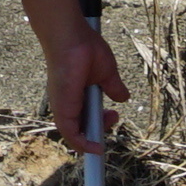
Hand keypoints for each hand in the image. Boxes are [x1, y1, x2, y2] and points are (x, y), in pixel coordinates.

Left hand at [42, 13, 128, 156]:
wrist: (72, 37)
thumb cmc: (85, 49)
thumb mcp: (106, 73)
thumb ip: (113, 87)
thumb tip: (123, 97)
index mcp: (76, 94)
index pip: (85, 117)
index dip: (98, 123)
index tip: (113, 119)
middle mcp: (67, 102)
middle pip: (82, 127)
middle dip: (99, 130)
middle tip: (114, 118)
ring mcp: (63, 106)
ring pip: (75, 134)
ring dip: (91, 141)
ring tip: (104, 139)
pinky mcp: (62, 108)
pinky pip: (70, 134)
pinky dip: (82, 144)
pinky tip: (95, 147)